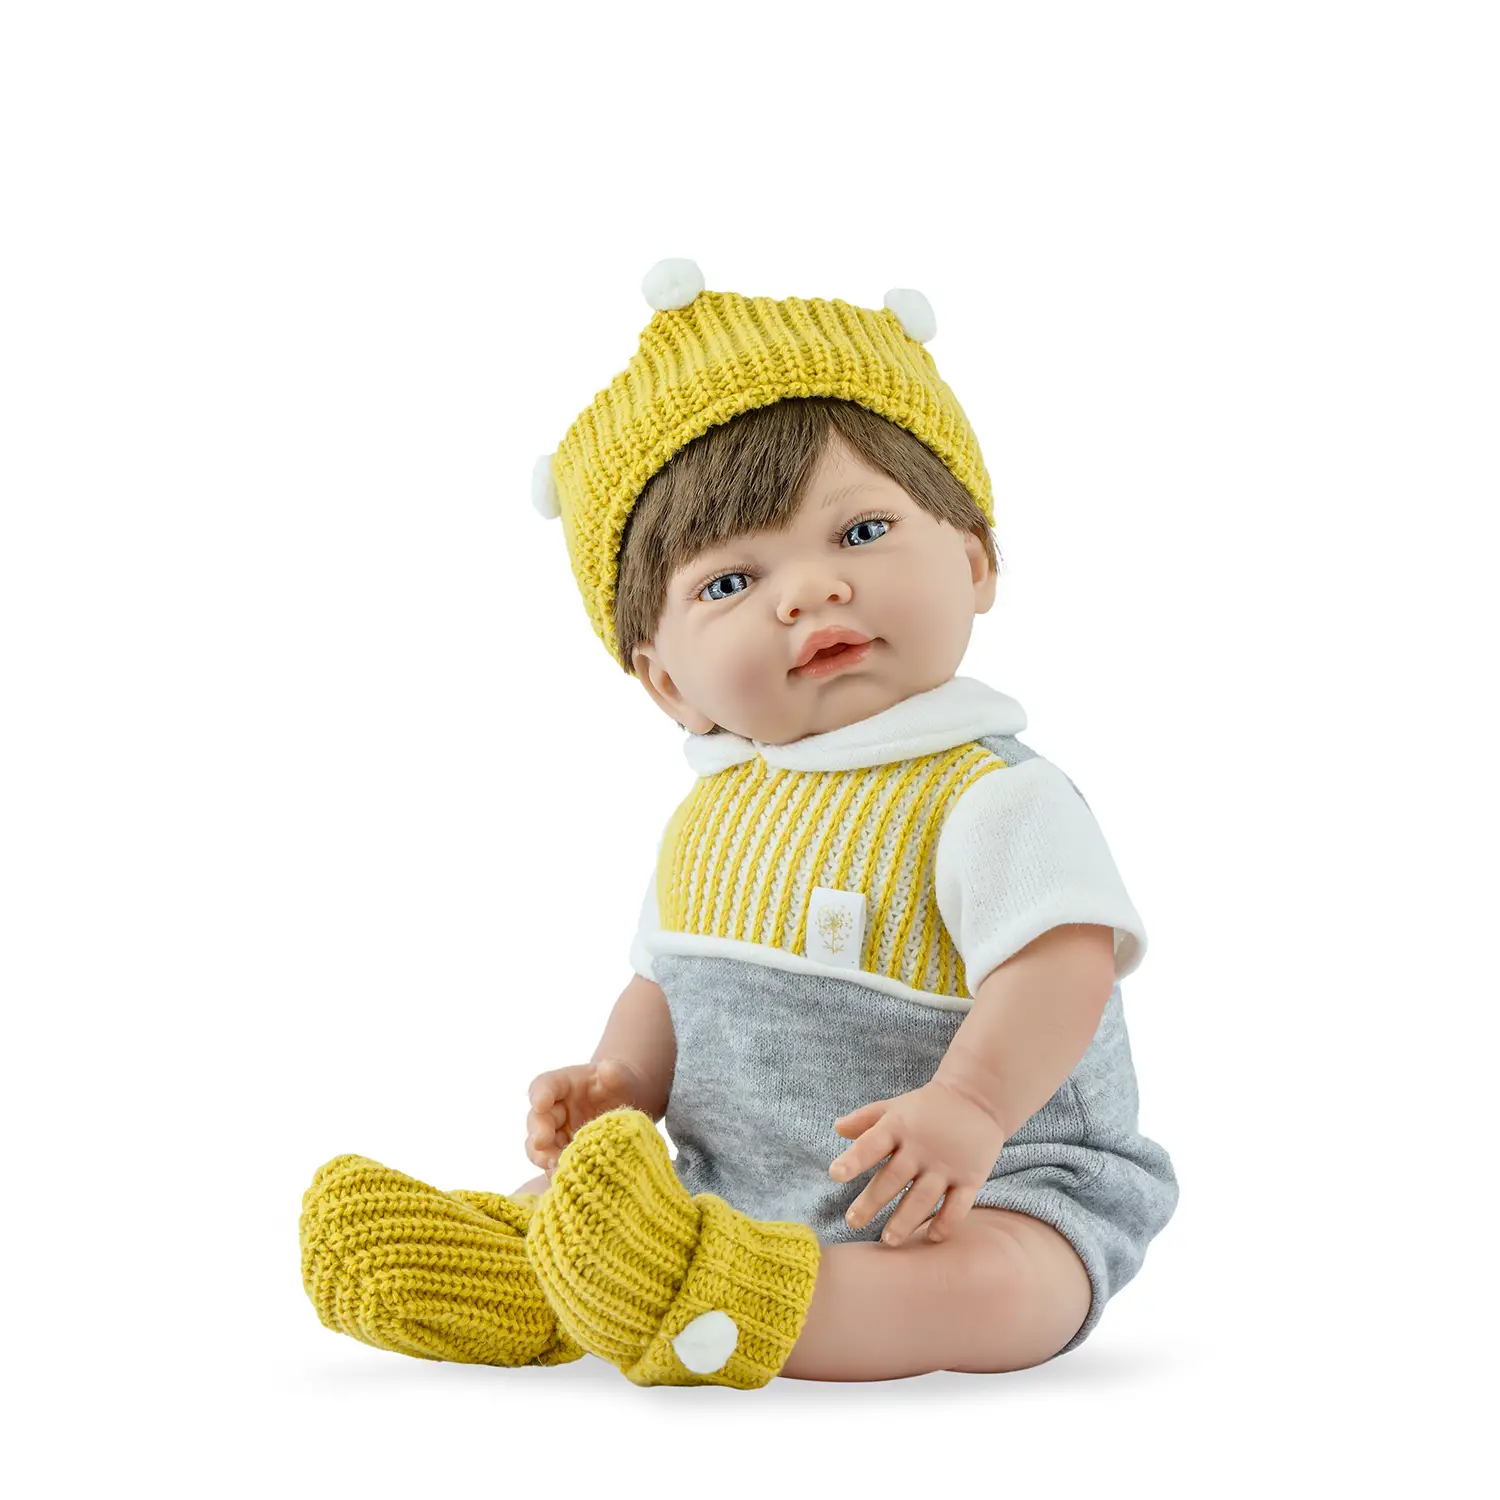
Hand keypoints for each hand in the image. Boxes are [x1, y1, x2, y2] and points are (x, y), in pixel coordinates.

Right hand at [525, 1059, 644, 1175]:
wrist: (624, 1106)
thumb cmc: (618, 1086)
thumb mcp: (620, 1076)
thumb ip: (614, 1072)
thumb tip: (608, 1070)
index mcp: (562, 1084)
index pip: (544, 1085)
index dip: (540, 1094)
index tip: (540, 1103)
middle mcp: (553, 1110)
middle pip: (536, 1119)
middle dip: (538, 1131)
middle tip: (542, 1142)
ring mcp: (556, 1134)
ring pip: (538, 1147)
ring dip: (543, 1156)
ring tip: (554, 1165)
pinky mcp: (562, 1155)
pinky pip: (553, 1165)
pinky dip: (557, 1172)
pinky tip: (568, 1177)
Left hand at [829, 1079, 1006, 1245]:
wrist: (977, 1099)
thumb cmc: (927, 1107)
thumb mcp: (895, 1107)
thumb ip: (866, 1119)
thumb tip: (837, 1128)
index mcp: (899, 1127)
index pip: (872, 1144)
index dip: (854, 1159)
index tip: (835, 1174)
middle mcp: (921, 1147)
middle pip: (893, 1178)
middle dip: (872, 1201)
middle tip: (853, 1222)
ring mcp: (946, 1164)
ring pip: (923, 1197)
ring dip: (905, 1220)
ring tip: (889, 1239)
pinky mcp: (970, 1177)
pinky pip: (958, 1205)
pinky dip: (946, 1222)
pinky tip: (932, 1236)